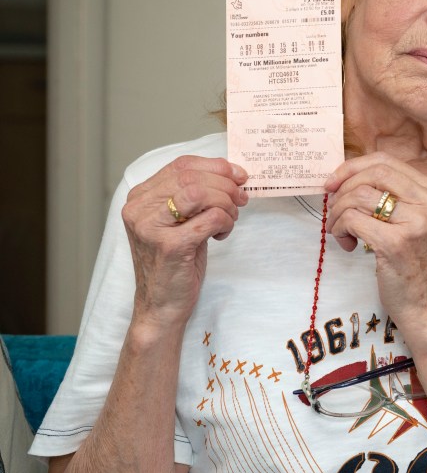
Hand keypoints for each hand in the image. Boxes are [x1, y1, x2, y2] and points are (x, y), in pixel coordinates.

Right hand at [122, 155, 248, 327]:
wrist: (161, 307)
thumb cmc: (174, 264)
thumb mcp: (179, 223)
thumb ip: (194, 197)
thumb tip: (231, 174)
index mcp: (139, 198)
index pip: (181, 165)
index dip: (215, 166)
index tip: (238, 175)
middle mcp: (139, 209)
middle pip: (192, 176)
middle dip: (225, 185)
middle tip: (241, 199)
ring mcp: (151, 227)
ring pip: (200, 193)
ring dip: (225, 203)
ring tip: (230, 219)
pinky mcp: (170, 245)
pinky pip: (210, 218)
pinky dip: (225, 222)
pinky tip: (221, 235)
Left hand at [324, 153, 426, 330]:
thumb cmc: (412, 264)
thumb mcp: (411, 221)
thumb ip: (390, 196)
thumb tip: (344, 176)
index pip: (385, 162)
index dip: (352, 167)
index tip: (333, 183)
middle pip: (373, 173)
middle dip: (343, 188)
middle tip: (333, 209)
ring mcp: (416, 222)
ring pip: (358, 195)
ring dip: (338, 213)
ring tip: (340, 231)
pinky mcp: (397, 243)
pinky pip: (353, 220)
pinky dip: (340, 229)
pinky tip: (347, 244)